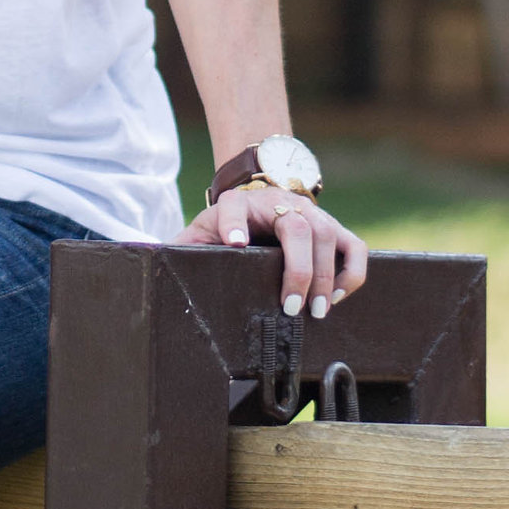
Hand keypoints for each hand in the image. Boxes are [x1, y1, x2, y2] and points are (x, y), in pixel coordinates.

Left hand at [178, 184, 368, 318]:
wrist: (259, 198)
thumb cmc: (228, 227)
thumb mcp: (202, 234)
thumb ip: (184, 248)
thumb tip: (154, 263)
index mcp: (238, 204)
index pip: (232, 207)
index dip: (233, 222)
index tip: (234, 243)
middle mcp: (278, 203)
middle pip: (296, 226)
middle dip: (298, 269)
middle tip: (292, 307)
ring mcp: (310, 213)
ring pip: (327, 235)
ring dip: (325, 276)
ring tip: (316, 310)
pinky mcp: (334, 227)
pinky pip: (353, 246)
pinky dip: (351, 272)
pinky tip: (335, 296)